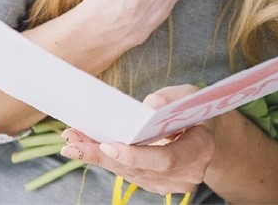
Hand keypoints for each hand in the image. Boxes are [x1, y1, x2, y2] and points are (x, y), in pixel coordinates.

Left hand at [60, 85, 215, 194]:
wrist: (205, 133)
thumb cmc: (194, 108)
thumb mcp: (188, 94)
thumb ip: (171, 97)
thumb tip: (149, 106)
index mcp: (200, 149)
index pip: (165, 159)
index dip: (135, 155)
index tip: (108, 145)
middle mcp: (186, 174)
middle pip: (139, 169)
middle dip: (103, 154)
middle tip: (73, 140)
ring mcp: (170, 184)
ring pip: (128, 173)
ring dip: (97, 157)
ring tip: (72, 140)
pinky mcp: (155, 184)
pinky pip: (127, 173)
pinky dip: (105, 159)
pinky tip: (84, 146)